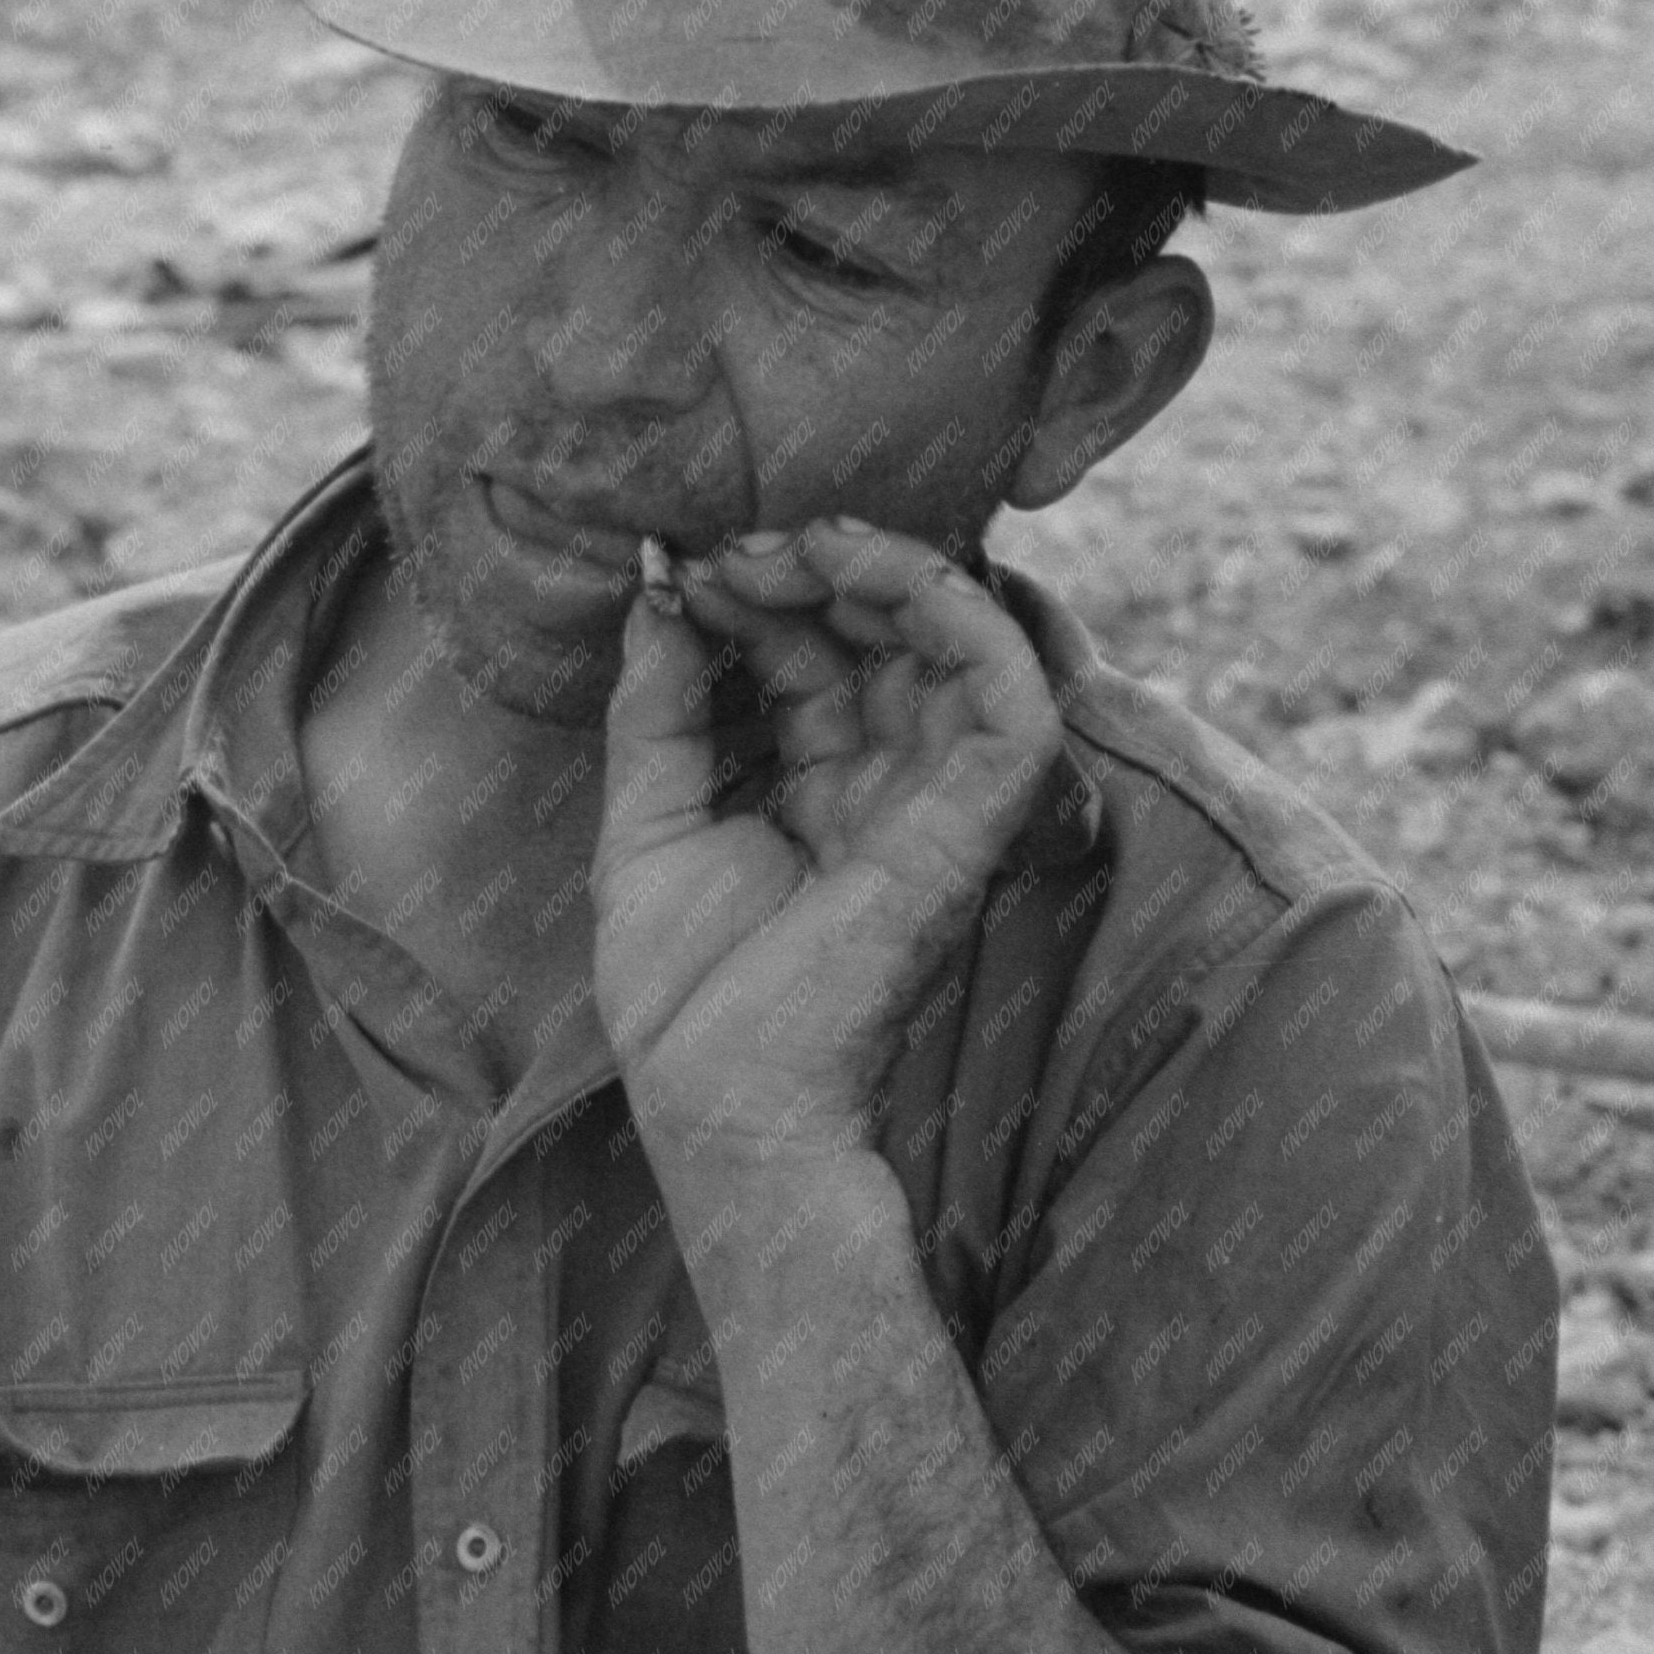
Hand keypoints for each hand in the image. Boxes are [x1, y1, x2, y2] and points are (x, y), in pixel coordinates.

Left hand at [594, 517, 1068, 1178]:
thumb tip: (657, 593)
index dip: (761, 594)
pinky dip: (969, 622)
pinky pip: (1011, 705)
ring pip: (962, 648)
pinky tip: (891, 576)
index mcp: (817, 791)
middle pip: (886, 638)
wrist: (722, 1109)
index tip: (685, 566)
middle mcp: (887, 789)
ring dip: (894, 572)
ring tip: (806, 545)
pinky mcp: (971, 831)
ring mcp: (934, 808)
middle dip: (818, 569)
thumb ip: (657, 709)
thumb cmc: (687, 1002)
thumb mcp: (643, 824)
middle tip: (736, 546)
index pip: (815, 656)